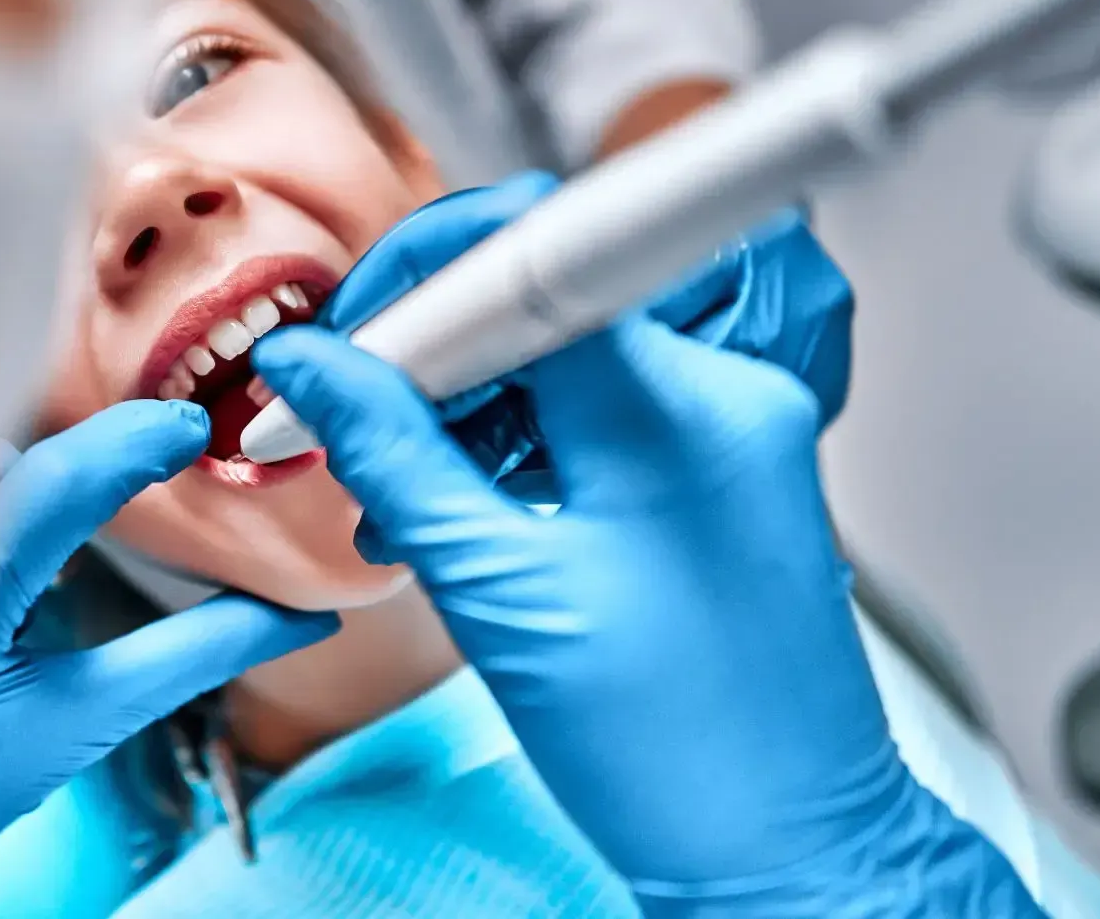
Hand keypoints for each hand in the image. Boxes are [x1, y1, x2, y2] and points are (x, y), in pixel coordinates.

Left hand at [0, 400, 335, 918]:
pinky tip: (19, 497)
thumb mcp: (82, 718)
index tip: (188, 429)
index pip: (47, 486)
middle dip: (79, 441)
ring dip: (28, 448)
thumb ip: (194, 654)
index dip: (128, 443)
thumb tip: (304, 618)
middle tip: (155, 443)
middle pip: (0, 444)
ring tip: (95, 467)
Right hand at [249, 187, 1038, 914]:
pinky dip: (524, 436)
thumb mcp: (494, 591)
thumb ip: (393, 453)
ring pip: (571, 345)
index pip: (534, 253)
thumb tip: (313, 365)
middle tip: (359, 409)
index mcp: (677, 408)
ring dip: (472, 400)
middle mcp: (727, 389)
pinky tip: (462, 501)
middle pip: (552, 288)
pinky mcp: (727, 460)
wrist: (786, 846)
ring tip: (402, 489)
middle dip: (437, 345)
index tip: (350, 332)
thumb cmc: (672, 750)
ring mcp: (737, 421)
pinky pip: (606, 401)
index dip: (424, 278)